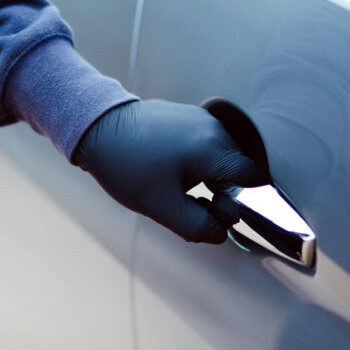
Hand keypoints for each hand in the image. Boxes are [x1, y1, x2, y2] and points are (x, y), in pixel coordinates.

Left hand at [74, 100, 268, 243]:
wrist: (96, 129)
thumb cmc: (127, 166)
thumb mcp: (163, 207)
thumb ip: (199, 227)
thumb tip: (221, 233)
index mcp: (214, 149)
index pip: (254, 182)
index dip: (237, 204)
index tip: (210, 211)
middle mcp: (214, 129)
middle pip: (237, 172)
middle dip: (219, 194)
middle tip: (185, 203)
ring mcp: (200, 119)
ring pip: (219, 160)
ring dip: (205, 179)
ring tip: (171, 186)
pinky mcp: (186, 116)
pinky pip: (203, 146)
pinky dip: (193, 164)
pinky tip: (165, 171)